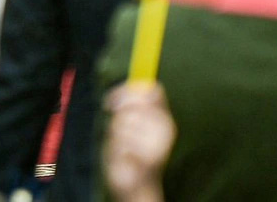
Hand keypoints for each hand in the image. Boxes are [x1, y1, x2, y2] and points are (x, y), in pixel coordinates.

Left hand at [101, 82, 174, 201]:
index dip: (127, 91)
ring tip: (124, 150)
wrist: (138, 187)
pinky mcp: (148, 159)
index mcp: (165, 120)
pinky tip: (124, 159)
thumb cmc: (134, 155)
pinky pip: (121, 144)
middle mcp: (165, 129)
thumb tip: (125, 90)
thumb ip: (135, 109)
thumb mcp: (137, 128)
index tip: (111, 102)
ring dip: (116, 137)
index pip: (152, 91)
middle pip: (131, 106)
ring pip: (122, 125)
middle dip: (118, 118)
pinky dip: (116, 151)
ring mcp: (158, 144)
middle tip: (117, 133)